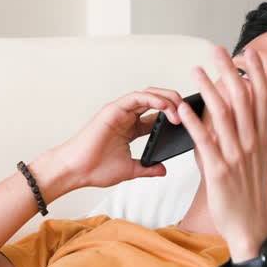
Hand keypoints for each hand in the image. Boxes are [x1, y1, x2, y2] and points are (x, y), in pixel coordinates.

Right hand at [51, 87, 186, 189]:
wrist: (75, 171)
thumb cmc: (95, 169)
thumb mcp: (130, 170)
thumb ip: (148, 168)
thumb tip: (164, 170)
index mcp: (131, 129)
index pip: (157, 116)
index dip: (174, 117)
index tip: (190, 124)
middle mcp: (127, 116)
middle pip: (156, 101)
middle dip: (175, 103)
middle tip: (189, 113)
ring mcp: (120, 111)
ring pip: (149, 95)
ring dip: (167, 100)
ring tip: (180, 110)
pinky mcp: (113, 109)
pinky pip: (137, 98)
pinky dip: (152, 99)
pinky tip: (165, 106)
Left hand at [172, 44, 266, 255]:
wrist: (250, 228)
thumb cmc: (246, 197)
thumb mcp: (250, 163)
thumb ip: (239, 139)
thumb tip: (224, 120)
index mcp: (260, 141)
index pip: (261, 101)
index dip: (256, 75)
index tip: (250, 53)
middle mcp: (252, 145)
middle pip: (242, 100)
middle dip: (230, 72)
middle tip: (219, 50)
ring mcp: (236, 158)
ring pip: (224, 116)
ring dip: (209, 90)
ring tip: (196, 71)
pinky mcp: (219, 172)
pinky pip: (206, 143)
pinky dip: (194, 123)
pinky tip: (184, 108)